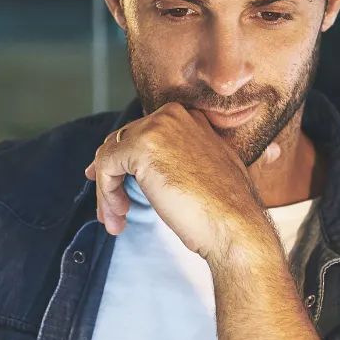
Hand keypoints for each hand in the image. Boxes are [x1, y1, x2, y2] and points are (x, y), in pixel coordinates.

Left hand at [85, 102, 278, 265]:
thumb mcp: (203, 172)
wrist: (234, 224)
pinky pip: (106, 166)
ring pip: (110, 156)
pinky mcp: (141, 146)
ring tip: (116, 221)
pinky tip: (119, 216)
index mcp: (190, 118)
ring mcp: (156, 127)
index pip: (142, 133)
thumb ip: (177, 161)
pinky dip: (105, 194)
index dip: (124, 160)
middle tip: (112, 211)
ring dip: (107, 192)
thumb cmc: (224, 210)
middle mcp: (173, 115)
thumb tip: (148, 170)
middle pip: (122, 143)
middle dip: (112, 178)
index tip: (115, 187)